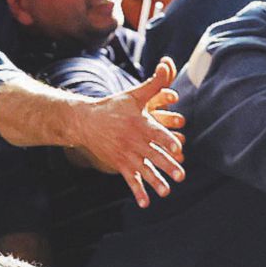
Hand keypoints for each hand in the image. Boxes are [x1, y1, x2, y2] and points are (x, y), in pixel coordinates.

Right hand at [73, 58, 185, 208]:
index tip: (178, 147)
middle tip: (181, 174)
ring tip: (167, 192)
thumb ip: (155, 82)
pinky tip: (145, 203)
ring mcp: (125, 154)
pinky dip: (137, 191)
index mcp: (140, 123)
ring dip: (155, 181)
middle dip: (167, 165)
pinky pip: (129, 180)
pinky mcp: (118, 164)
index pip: (156, 133)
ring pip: (143, 169)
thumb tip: (168, 63)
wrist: (84, 121)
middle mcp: (133, 140)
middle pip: (153, 154)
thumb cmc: (115, 106)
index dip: (167, 139)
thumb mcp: (135, 94)